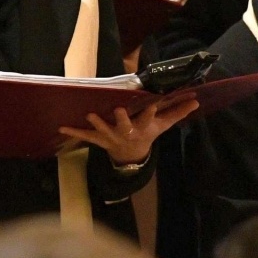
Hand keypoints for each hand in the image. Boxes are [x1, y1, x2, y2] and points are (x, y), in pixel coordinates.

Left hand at [58, 98, 198, 166]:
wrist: (131, 156)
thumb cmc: (147, 134)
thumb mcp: (162, 125)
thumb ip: (177, 112)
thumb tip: (195, 101)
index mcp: (142, 128)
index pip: (147, 119)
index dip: (148, 113)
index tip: (150, 105)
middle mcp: (127, 132)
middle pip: (124, 125)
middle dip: (121, 119)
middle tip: (118, 109)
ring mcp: (112, 136)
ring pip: (104, 130)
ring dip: (97, 123)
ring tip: (89, 114)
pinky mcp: (99, 139)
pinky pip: (85, 136)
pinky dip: (74, 131)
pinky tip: (61, 126)